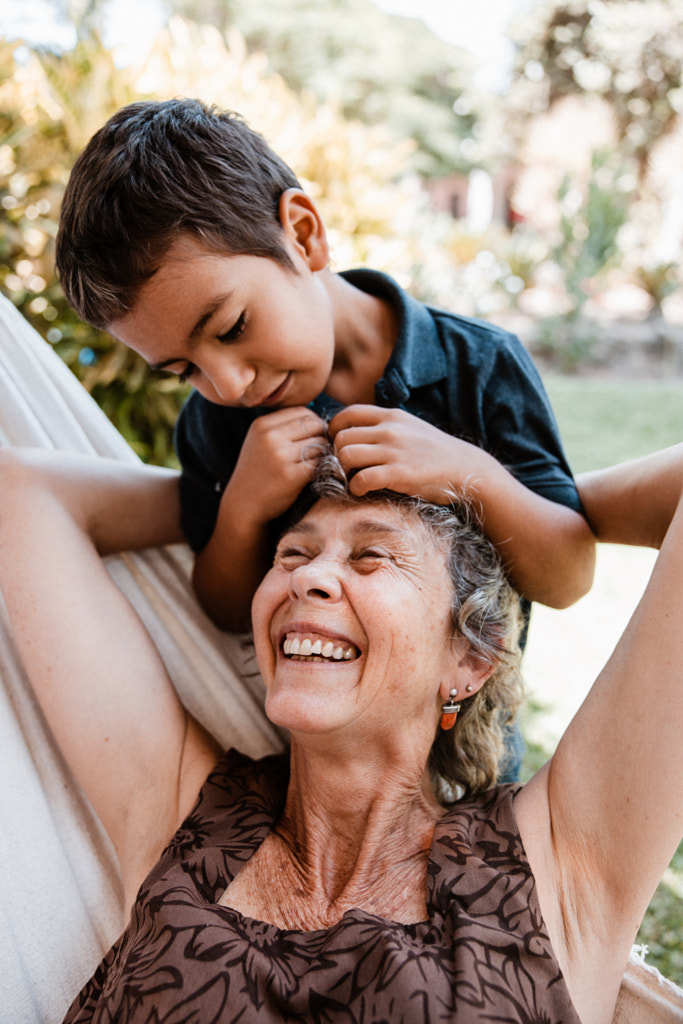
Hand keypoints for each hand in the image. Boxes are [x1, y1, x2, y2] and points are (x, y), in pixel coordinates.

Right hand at [226, 407, 326, 523]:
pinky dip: (322, 467)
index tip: (314, 435)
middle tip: (319, 450)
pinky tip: (313, 474)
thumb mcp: (260, 441)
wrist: (243, 504)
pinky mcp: (291, 476)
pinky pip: (320, 463)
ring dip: (323, 453)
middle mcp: (270, 437)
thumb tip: (319, 419)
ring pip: (320, 443)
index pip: (303, 411)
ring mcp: (280, 456)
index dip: (314, 422)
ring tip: (313, 463)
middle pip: (314, 424)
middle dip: (322, 435)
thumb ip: (283, 427)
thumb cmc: (257, 472)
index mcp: (262, 425)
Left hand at [329, 405, 483, 503]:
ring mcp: (394, 451)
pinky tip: (362, 490)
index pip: (349, 413)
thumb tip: (357, 433)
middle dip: (338, 454)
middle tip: (347, 468)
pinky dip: (355, 487)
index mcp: (392, 416)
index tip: (337, 443)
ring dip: (343, 471)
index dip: (336, 428)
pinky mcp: (399, 474)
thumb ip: (386, 426)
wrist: (466, 468)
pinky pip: (361, 479)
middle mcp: (390, 430)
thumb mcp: (411, 428)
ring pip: (346, 455)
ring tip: (354, 478)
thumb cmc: (436, 452)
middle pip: (342, 437)